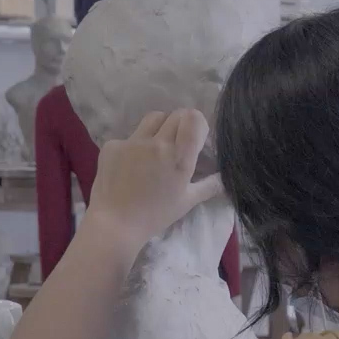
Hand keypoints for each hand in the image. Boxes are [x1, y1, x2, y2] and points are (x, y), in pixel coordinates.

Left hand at [82, 110, 223, 251]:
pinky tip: (131, 166)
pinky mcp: (112, 145)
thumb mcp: (187, 202)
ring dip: (160, 127)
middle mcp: (157, 143)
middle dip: (181, 125)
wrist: (115, 224)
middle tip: (177, 144)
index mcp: (179, 157)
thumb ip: (210, 186)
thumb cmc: (155, 215)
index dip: (197, 123)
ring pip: (153, 119)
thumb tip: (226, 178)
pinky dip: (135, 146)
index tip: (195, 136)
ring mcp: (133, 142)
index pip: (193, 118)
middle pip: (176, 114)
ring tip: (155, 148)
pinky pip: (130, 136)